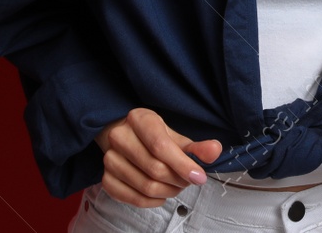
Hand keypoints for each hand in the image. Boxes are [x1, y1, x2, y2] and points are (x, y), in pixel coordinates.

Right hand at [93, 108, 222, 206]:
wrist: (126, 137)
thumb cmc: (153, 136)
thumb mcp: (175, 136)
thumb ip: (196, 147)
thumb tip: (215, 151)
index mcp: (139, 119)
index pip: (160, 146)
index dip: (182, 165)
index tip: (199, 177)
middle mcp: (119, 137)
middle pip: (155, 169)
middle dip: (178, 180)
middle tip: (188, 180)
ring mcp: (110, 158)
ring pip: (145, 186)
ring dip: (168, 192)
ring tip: (175, 185)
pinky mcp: (106, 178)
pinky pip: (132, 199)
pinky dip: (152, 202)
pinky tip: (160, 194)